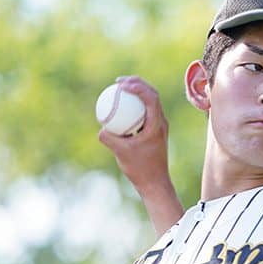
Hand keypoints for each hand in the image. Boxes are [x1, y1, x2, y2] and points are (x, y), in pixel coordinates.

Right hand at [99, 75, 183, 234]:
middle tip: (119, 81)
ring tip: (119, 88)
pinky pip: (144, 112)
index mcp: (157, 124)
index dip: (137, 86)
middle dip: (137, 83)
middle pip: (152, 94)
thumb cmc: (140, 168)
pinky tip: (119, 108)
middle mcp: (161, 122)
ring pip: (150, 102)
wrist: (154, 182)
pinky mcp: (154, 130)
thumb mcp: (121, 152)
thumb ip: (109, 138)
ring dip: (137, 92)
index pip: (151, 97)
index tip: (121, 84)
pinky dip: (133, 106)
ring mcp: (159, 125)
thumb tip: (101, 127)